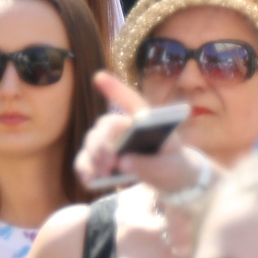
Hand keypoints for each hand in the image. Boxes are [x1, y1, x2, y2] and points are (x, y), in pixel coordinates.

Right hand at [74, 70, 209, 195]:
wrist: (171, 179)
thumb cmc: (172, 164)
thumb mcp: (170, 167)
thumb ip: (149, 165)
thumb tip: (121, 162)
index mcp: (146, 119)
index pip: (131, 100)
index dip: (115, 89)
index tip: (99, 77)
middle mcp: (124, 126)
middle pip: (106, 126)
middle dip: (103, 143)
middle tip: (109, 161)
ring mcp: (110, 142)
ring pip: (92, 142)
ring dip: (93, 157)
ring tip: (101, 174)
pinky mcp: (101, 159)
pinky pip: (86, 160)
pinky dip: (84, 169)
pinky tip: (89, 180)